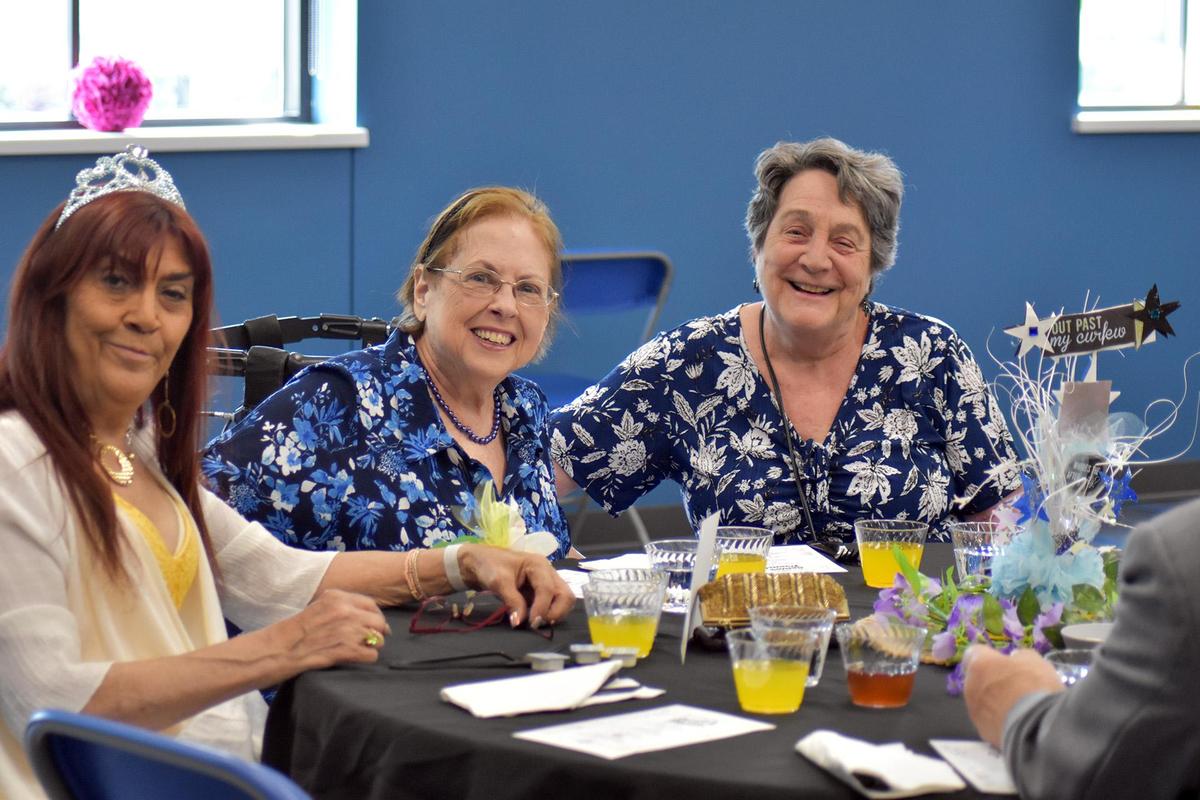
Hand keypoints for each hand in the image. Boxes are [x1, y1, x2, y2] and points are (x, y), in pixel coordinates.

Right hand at [275, 589, 390, 672]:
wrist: (278, 649)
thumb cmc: (295, 631)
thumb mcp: (318, 607)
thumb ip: (341, 607)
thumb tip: (367, 617)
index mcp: (337, 597)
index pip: (371, 604)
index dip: (375, 616)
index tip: (375, 625)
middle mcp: (345, 610)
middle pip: (378, 621)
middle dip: (377, 632)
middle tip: (371, 641)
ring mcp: (346, 630)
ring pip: (378, 639)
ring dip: (372, 646)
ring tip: (361, 650)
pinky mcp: (345, 650)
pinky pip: (371, 654)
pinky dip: (367, 658)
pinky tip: (357, 658)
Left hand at [457, 544, 574, 627]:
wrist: (479, 563)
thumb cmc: (489, 566)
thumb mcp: (499, 582)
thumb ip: (512, 601)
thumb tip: (520, 622)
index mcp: (538, 565)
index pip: (548, 589)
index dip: (542, 608)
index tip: (532, 623)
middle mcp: (548, 573)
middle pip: (565, 595)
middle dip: (556, 612)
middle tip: (538, 624)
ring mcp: (547, 582)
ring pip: (563, 601)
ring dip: (554, 614)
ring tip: (536, 623)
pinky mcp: (541, 592)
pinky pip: (553, 604)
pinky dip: (547, 614)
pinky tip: (534, 619)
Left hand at [962, 645, 1063, 747]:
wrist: (1037, 728)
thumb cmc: (1034, 687)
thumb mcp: (1035, 661)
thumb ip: (1020, 657)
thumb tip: (1015, 659)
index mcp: (979, 664)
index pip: (974, 652)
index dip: (989, 656)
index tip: (1004, 662)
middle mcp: (970, 686)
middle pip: (977, 679)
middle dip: (992, 681)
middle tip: (1015, 686)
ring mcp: (974, 712)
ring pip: (981, 702)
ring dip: (994, 702)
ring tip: (1019, 708)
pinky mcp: (982, 732)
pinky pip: (989, 721)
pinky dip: (1000, 721)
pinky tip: (1018, 723)